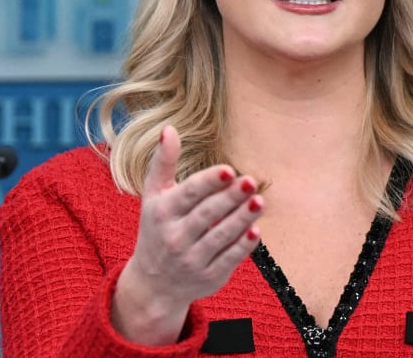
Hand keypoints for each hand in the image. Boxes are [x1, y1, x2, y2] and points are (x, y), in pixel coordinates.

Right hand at [111, 125, 262, 345]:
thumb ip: (163, 162)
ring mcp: (191, 259)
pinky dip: (243, 246)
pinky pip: (228, 260)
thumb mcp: (153, 195)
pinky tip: (257, 230)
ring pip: (220, 237)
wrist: (153, 283)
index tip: (229, 170)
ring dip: (241, 219)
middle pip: (206, 215)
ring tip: (259, 201)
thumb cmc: (156, 227)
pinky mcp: (208, 277)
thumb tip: (169, 128)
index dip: (209, 182)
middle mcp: (174, 237)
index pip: (188, 194)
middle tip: (250, 180)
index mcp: (162, 212)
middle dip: (229, 198)